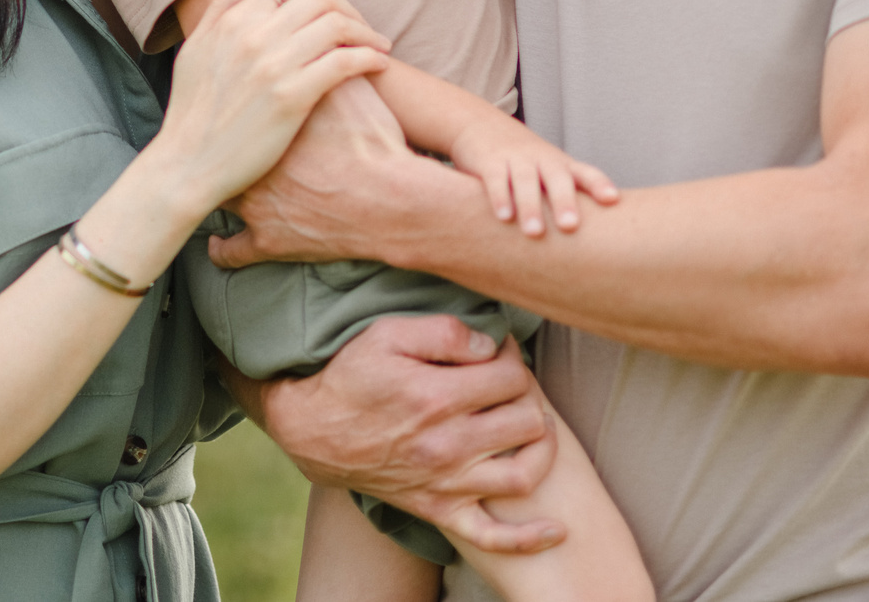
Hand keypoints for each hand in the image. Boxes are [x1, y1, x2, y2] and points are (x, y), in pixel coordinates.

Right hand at [153, 0, 391, 213]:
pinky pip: (343, 62)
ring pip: (336, 25)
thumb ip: (225, 2)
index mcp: (231, 20)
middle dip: (348, 8)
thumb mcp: (196, 47)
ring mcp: (273, 65)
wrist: (186, 166)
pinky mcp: (292, 98)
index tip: (335, 11)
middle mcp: (253, 35)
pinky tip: (378, 65)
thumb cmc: (191, 112)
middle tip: (363, 29)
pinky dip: (368, 58)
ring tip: (377, 46)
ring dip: (366, 32)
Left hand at [210, 71, 418, 268]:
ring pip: (216, 199)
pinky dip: (223, 250)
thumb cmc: (374, 142)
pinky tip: (218, 244)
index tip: (227, 108)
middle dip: (214, 147)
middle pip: (214, 150)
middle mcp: (248, 161)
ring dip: (216, 194)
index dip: (226, 108)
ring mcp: (253, 206)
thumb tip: (320, 31)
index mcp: (264, 120)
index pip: (226, 108)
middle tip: (216, 144)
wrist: (392, 198)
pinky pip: (231, 251)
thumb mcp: (351, 89)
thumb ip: (327, 60)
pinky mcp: (267, 241)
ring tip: (217, 189)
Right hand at [258, 316, 566, 555]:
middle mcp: (447, 445)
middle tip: (511, 384)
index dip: (512, 356)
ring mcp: (446, 483)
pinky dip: (528, 537)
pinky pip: (492, 536)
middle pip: (528, 420)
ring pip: (524, 473)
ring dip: (540, 448)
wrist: (312, 428)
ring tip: (529, 425)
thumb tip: (491, 345)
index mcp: (436, 397)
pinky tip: (556, 529)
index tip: (499, 351)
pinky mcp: (439, 509)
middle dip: (528, 395)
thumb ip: (444, 331)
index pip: (511, 376)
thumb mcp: (388, 333)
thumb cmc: (351, 375)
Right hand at [450, 117, 621, 234]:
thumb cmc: (524, 160)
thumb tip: (597, 238)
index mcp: (561, 165)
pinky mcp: (490, 161)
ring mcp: (516, 158)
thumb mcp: (549, 170)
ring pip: (525, 181)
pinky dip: (500, 197)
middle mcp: (542, 160)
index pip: (585, 173)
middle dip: (564, 201)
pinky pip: (496, 179)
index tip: (612, 199)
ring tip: (535, 232)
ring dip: (530, 206)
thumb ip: (569, 196)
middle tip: (570, 226)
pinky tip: (504, 217)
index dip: (598, 184)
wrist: (480, 124)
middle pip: (556, 178)